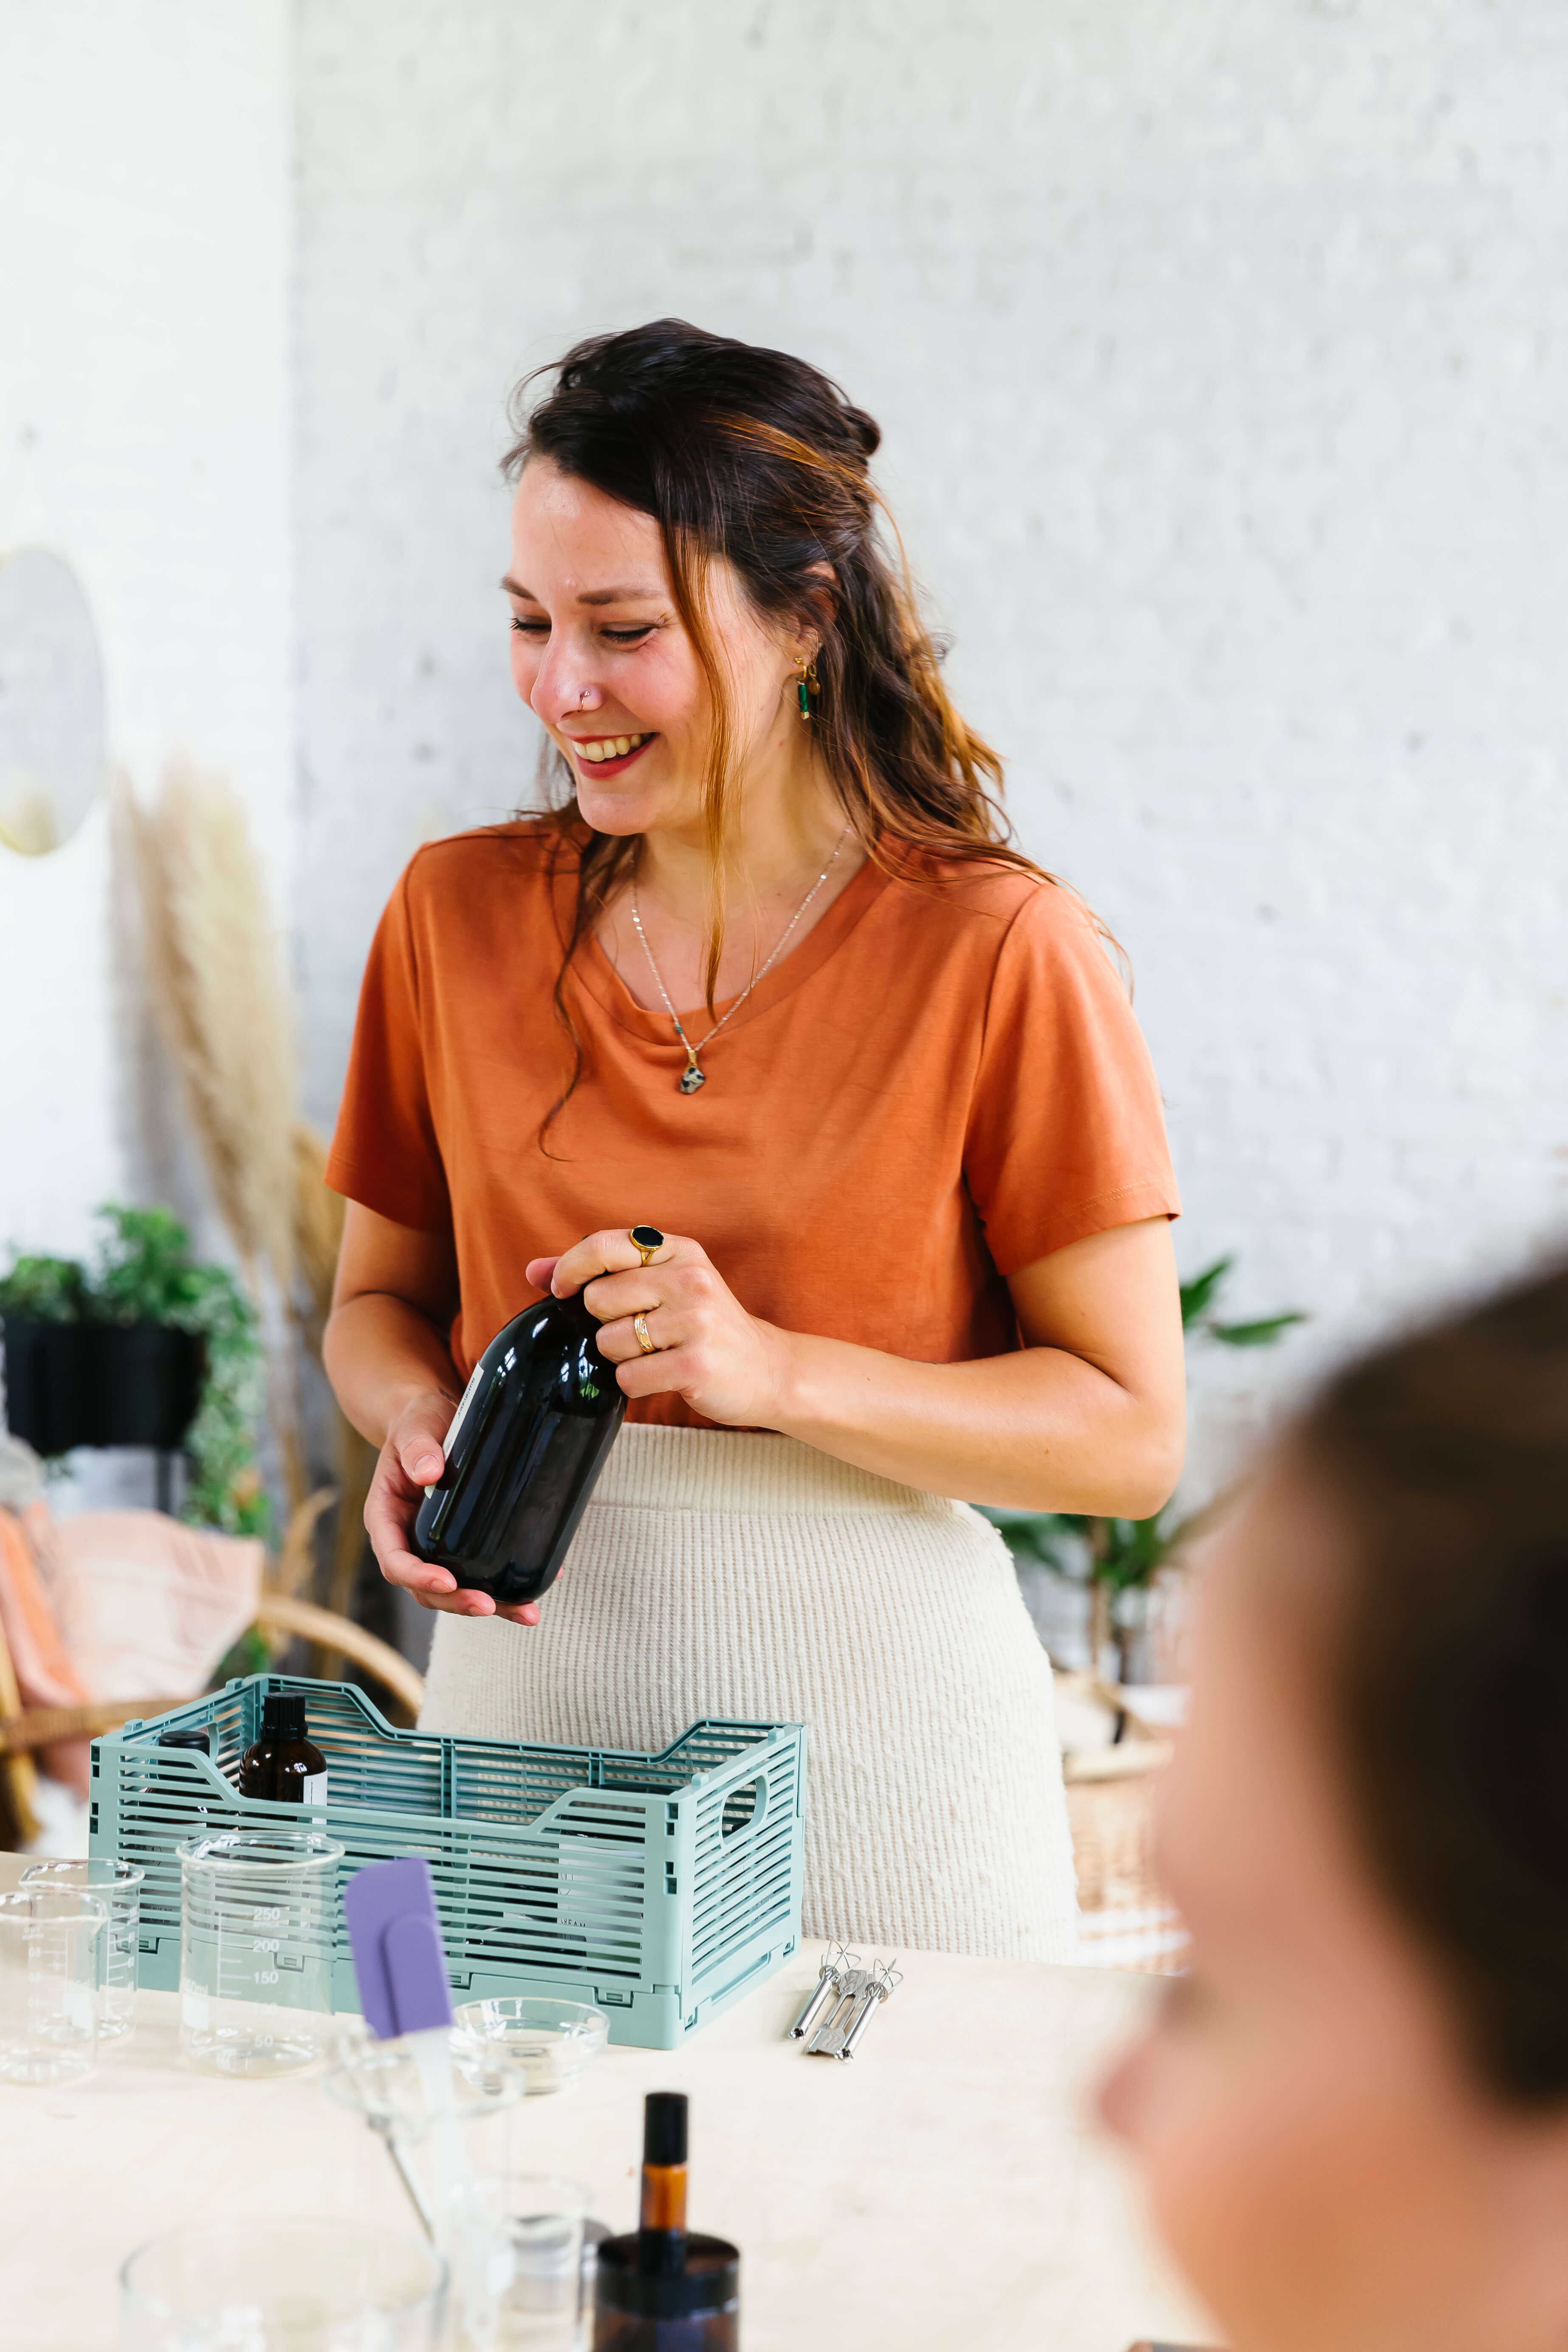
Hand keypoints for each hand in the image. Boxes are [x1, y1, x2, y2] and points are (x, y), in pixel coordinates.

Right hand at [364, 1386, 541, 1627]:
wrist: (434, 1420)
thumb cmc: (419, 1422)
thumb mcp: (415, 1426)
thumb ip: (418, 1447)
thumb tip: (429, 1473)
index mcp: (386, 1517)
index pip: (394, 1559)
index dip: (417, 1576)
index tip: (446, 1581)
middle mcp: (407, 1539)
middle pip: (424, 1586)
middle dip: (455, 1601)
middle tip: (488, 1606)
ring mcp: (434, 1547)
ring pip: (454, 1589)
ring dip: (488, 1605)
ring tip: (526, 1613)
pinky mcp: (460, 1545)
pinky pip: (477, 1572)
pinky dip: (504, 1586)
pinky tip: (535, 1588)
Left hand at [527, 1230, 789, 1427]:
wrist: (766, 1369)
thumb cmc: (704, 1326)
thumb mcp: (662, 1285)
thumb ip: (599, 1273)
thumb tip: (534, 1270)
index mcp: (678, 1251)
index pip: (603, 1246)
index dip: (570, 1268)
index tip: (562, 1289)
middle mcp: (689, 1279)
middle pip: (598, 1300)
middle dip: (606, 1323)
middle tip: (641, 1332)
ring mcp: (695, 1322)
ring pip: (609, 1342)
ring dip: (622, 1358)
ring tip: (658, 1354)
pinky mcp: (695, 1364)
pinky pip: (627, 1378)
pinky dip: (636, 1384)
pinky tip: (666, 1376)